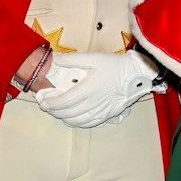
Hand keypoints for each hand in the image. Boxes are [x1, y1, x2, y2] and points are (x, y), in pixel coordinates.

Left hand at [34, 51, 159, 128]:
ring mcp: (102, 111)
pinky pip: (88, 123)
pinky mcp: (108, 114)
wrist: (138, 74)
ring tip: (58, 111)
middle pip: (67, 112)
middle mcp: (94, 102)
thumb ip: (71, 59)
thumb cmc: (115, 65)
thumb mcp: (93, 57)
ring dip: (64, 117)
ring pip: (76, 120)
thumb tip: (53, 59)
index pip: (63, 101)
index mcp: (89, 88)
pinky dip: (77, 122)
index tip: (43, 100)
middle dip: (54, 110)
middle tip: (48, 105)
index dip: (50, 103)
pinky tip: (72, 118)